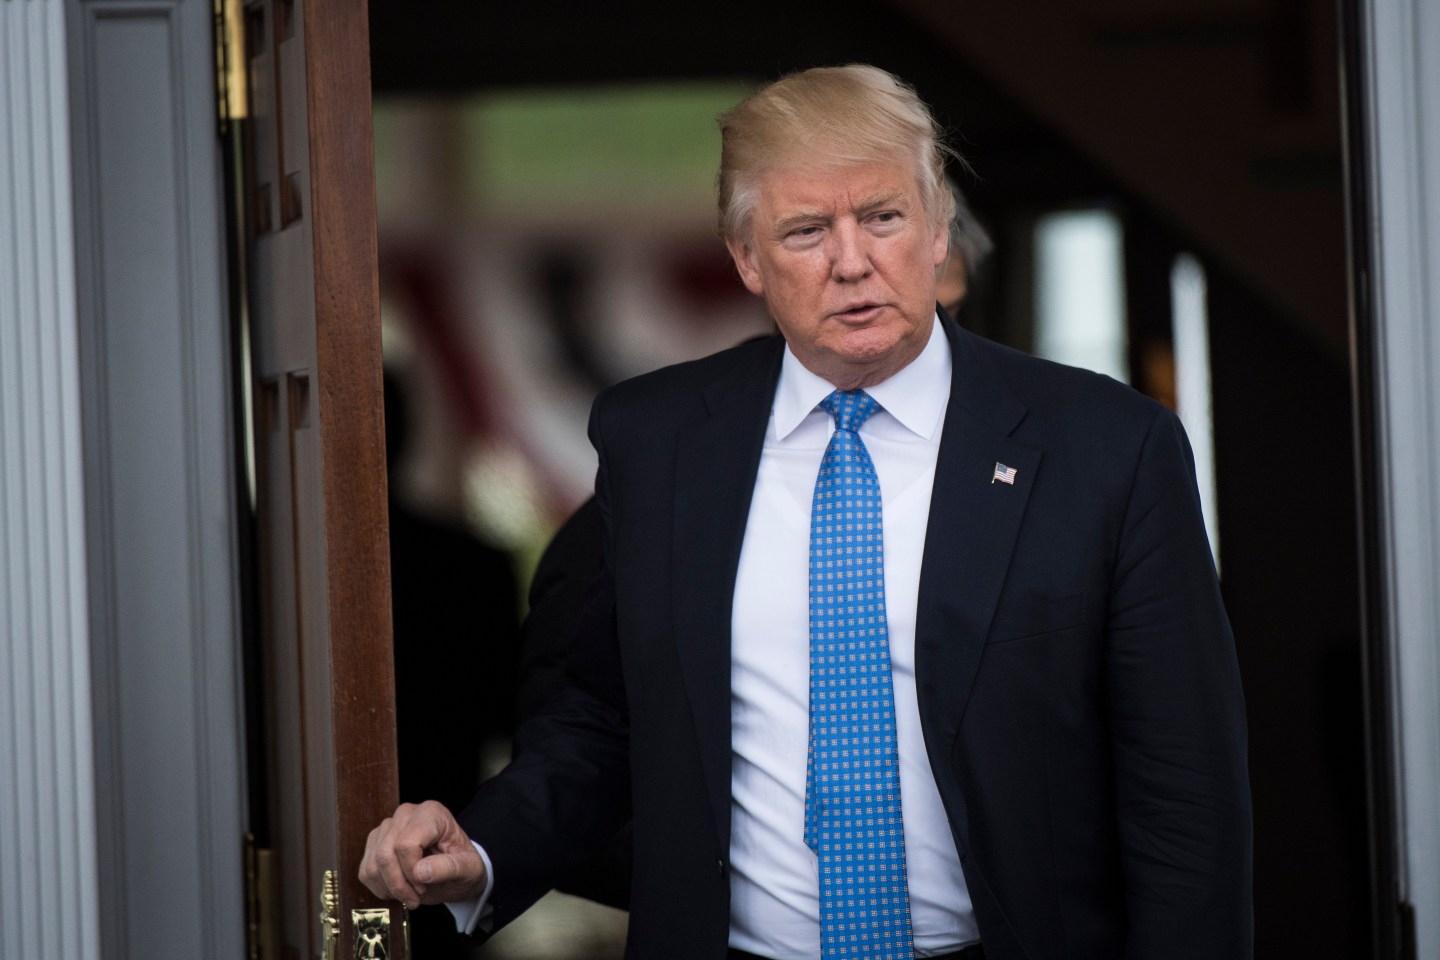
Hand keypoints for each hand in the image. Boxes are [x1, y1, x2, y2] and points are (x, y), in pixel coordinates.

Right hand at [359, 801, 487, 908]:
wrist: (456, 870)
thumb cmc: (464, 865)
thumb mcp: (468, 868)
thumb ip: (448, 867)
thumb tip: (420, 872)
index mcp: (431, 813)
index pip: (406, 844)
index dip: (411, 872)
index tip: (424, 886)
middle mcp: (406, 814)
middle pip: (385, 854)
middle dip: (399, 884)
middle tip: (416, 898)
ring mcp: (387, 827)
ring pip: (373, 865)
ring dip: (389, 889)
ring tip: (410, 895)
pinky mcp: (375, 843)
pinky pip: (366, 871)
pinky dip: (380, 888)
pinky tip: (398, 890)